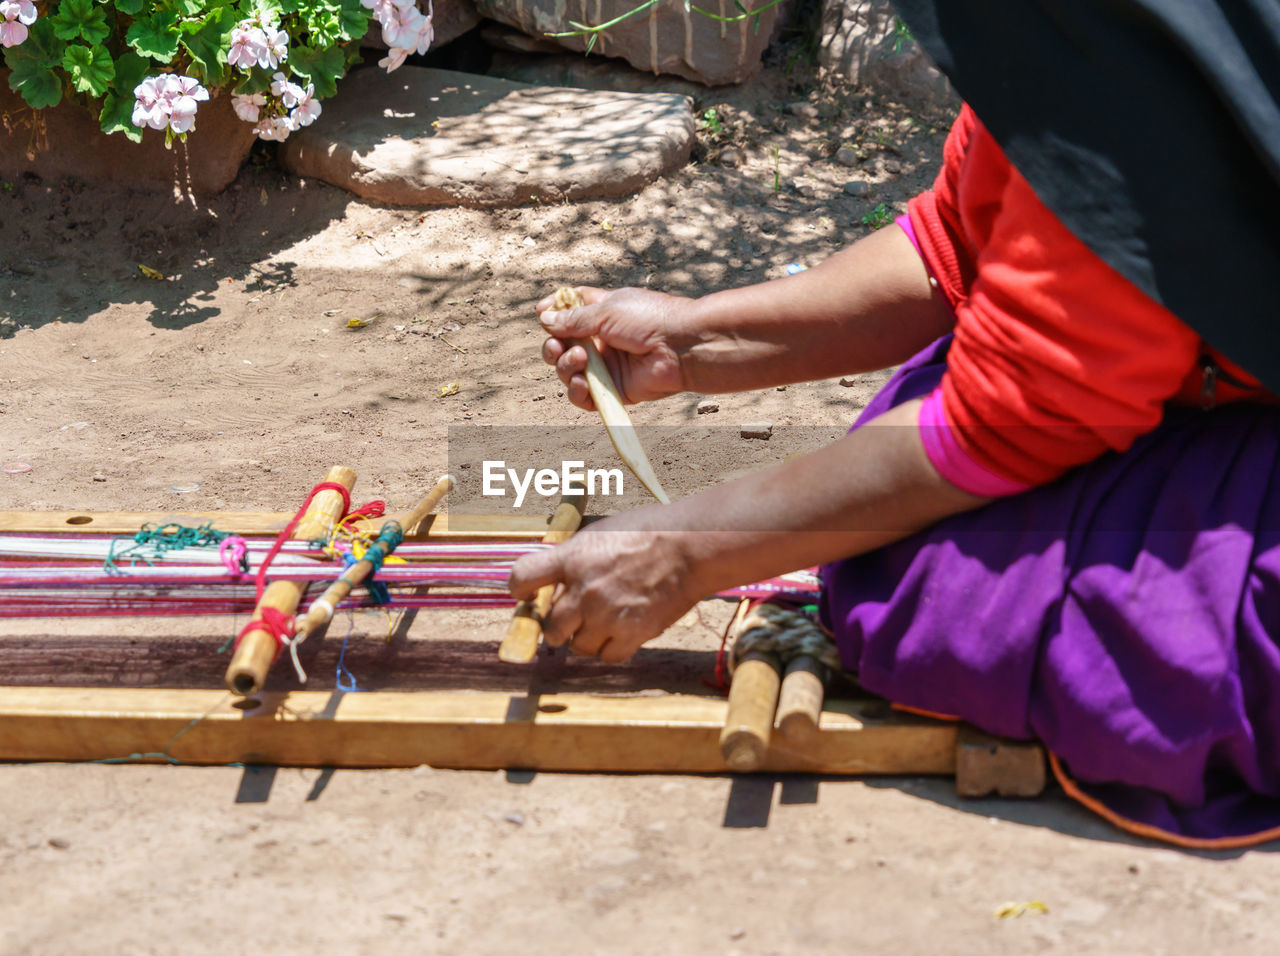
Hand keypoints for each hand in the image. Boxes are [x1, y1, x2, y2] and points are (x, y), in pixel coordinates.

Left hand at [507, 520, 697, 662]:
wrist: (690, 548)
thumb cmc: (650, 532)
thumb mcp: (601, 532)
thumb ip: (574, 556)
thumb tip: (556, 576)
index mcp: (572, 558)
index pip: (522, 578)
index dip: (520, 591)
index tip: (528, 596)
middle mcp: (583, 590)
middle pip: (550, 627)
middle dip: (558, 625)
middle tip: (571, 619)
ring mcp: (606, 615)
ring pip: (577, 646)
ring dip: (585, 639)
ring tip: (602, 625)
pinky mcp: (632, 634)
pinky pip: (607, 656)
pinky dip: (611, 649)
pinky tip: (621, 633)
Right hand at [537, 286, 690, 410]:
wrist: (680, 346)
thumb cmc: (649, 319)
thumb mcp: (607, 311)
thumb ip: (574, 319)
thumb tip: (544, 320)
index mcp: (602, 314)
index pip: (569, 312)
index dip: (553, 313)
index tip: (542, 313)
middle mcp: (602, 341)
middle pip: (562, 346)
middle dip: (553, 347)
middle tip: (557, 345)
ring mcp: (607, 367)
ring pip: (569, 372)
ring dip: (565, 366)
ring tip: (580, 360)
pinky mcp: (614, 391)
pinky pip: (584, 398)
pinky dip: (577, 392)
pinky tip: (582, 383)